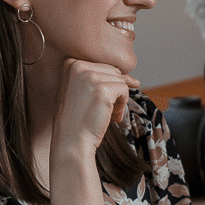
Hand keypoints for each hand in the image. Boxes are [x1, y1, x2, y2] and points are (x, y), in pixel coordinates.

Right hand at [47, 58, 138, 204]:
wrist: (71, 141)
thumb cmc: (78, 119)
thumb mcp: (85, 92)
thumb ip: (103, 79)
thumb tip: (134, 79)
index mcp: (70, 63)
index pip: (102, 66)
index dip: (108, 85)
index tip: (98, 102)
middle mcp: (77, 66)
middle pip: (113, 71)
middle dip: (114, 91)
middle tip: (101, 110)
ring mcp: (89, 77)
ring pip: (120, 80)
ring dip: (118, 99)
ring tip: (105, 114)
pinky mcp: (102, 89)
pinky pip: (125, 89)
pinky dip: (122, 105)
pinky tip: (112, 117)